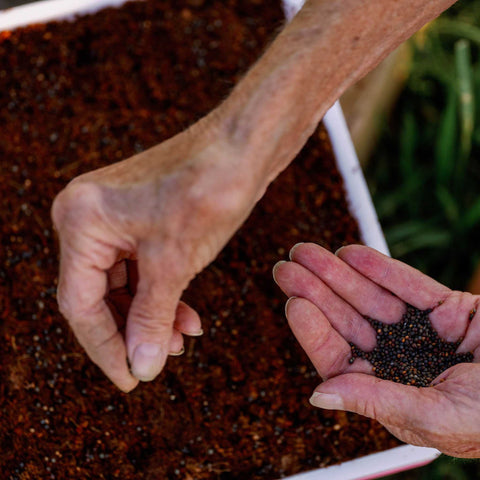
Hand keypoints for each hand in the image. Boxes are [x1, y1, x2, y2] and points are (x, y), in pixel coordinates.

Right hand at [51, 117, 257, 391]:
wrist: (247, 143)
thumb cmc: (210, 188)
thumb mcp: (176, 262)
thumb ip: (152, 317)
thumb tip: (141, 367)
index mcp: (81, 221)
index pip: (79, 304)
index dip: (104, 349)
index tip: (131, 380)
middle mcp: (88, 216)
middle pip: (98, 295)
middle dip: (133, 331)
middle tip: (161, 360)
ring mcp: (115, 215)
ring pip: (123, 284)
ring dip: (151, 315)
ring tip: (182, 339)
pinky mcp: (141, 216)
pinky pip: (140, 266)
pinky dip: (162, 293)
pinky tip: (187, 315)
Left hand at [273, 243, 479, 457]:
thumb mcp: (435, 417)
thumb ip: (377, 401)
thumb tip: (318, 395)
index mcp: (390, 391)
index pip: (340, 358)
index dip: (315, 330)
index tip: (294, 302)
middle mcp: (400, 359)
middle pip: (348, 320)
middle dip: (318, 290)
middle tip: (287, 264)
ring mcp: (422, 332)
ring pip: (371, 297)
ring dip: (340, 273)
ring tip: (308, 250)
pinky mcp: (448, 309)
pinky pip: (408, 285)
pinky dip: (381, 269)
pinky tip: (352, 253)